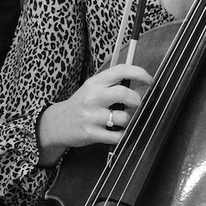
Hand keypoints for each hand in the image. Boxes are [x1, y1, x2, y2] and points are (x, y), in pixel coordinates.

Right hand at [39, 63, 153, 155]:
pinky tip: (116, 132)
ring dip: (129, 120)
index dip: (140, 73)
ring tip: (122, 121)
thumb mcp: (94, 90)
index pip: (121, 70)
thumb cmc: (81, 105)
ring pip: (123, 117)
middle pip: (123, 93)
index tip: (149, 81)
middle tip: (137, 104)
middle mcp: (92, 97)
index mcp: (95, 83)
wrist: (56, 124)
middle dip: (136, 100)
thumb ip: (115, 87)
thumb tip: (144, 89)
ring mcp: (91, 116)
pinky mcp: (91, 133)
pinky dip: (121, 135)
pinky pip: (117, 136)